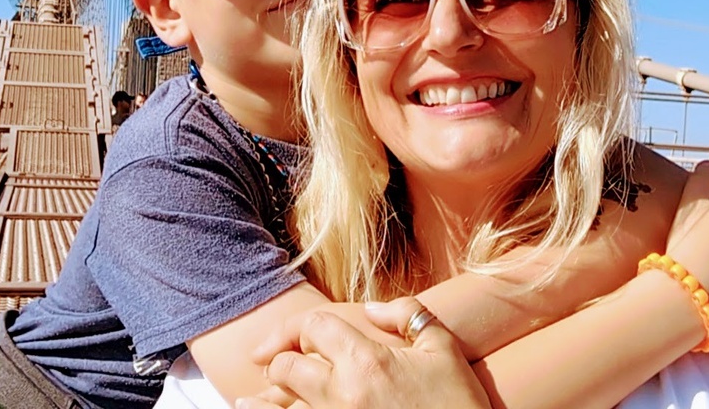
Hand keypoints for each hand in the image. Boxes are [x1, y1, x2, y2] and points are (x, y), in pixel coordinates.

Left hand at [239, 298, 490, 408]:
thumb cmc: (458, 403)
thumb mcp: (443, 348)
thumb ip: (408, 315)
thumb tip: (371, 308)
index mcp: (367, 359)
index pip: (314, 326)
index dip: (301, 328)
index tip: (299, 338)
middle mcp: (343, 393)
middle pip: (287, 368)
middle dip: (282, 363)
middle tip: (281, 368)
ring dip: (265, 403)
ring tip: (251, 402)